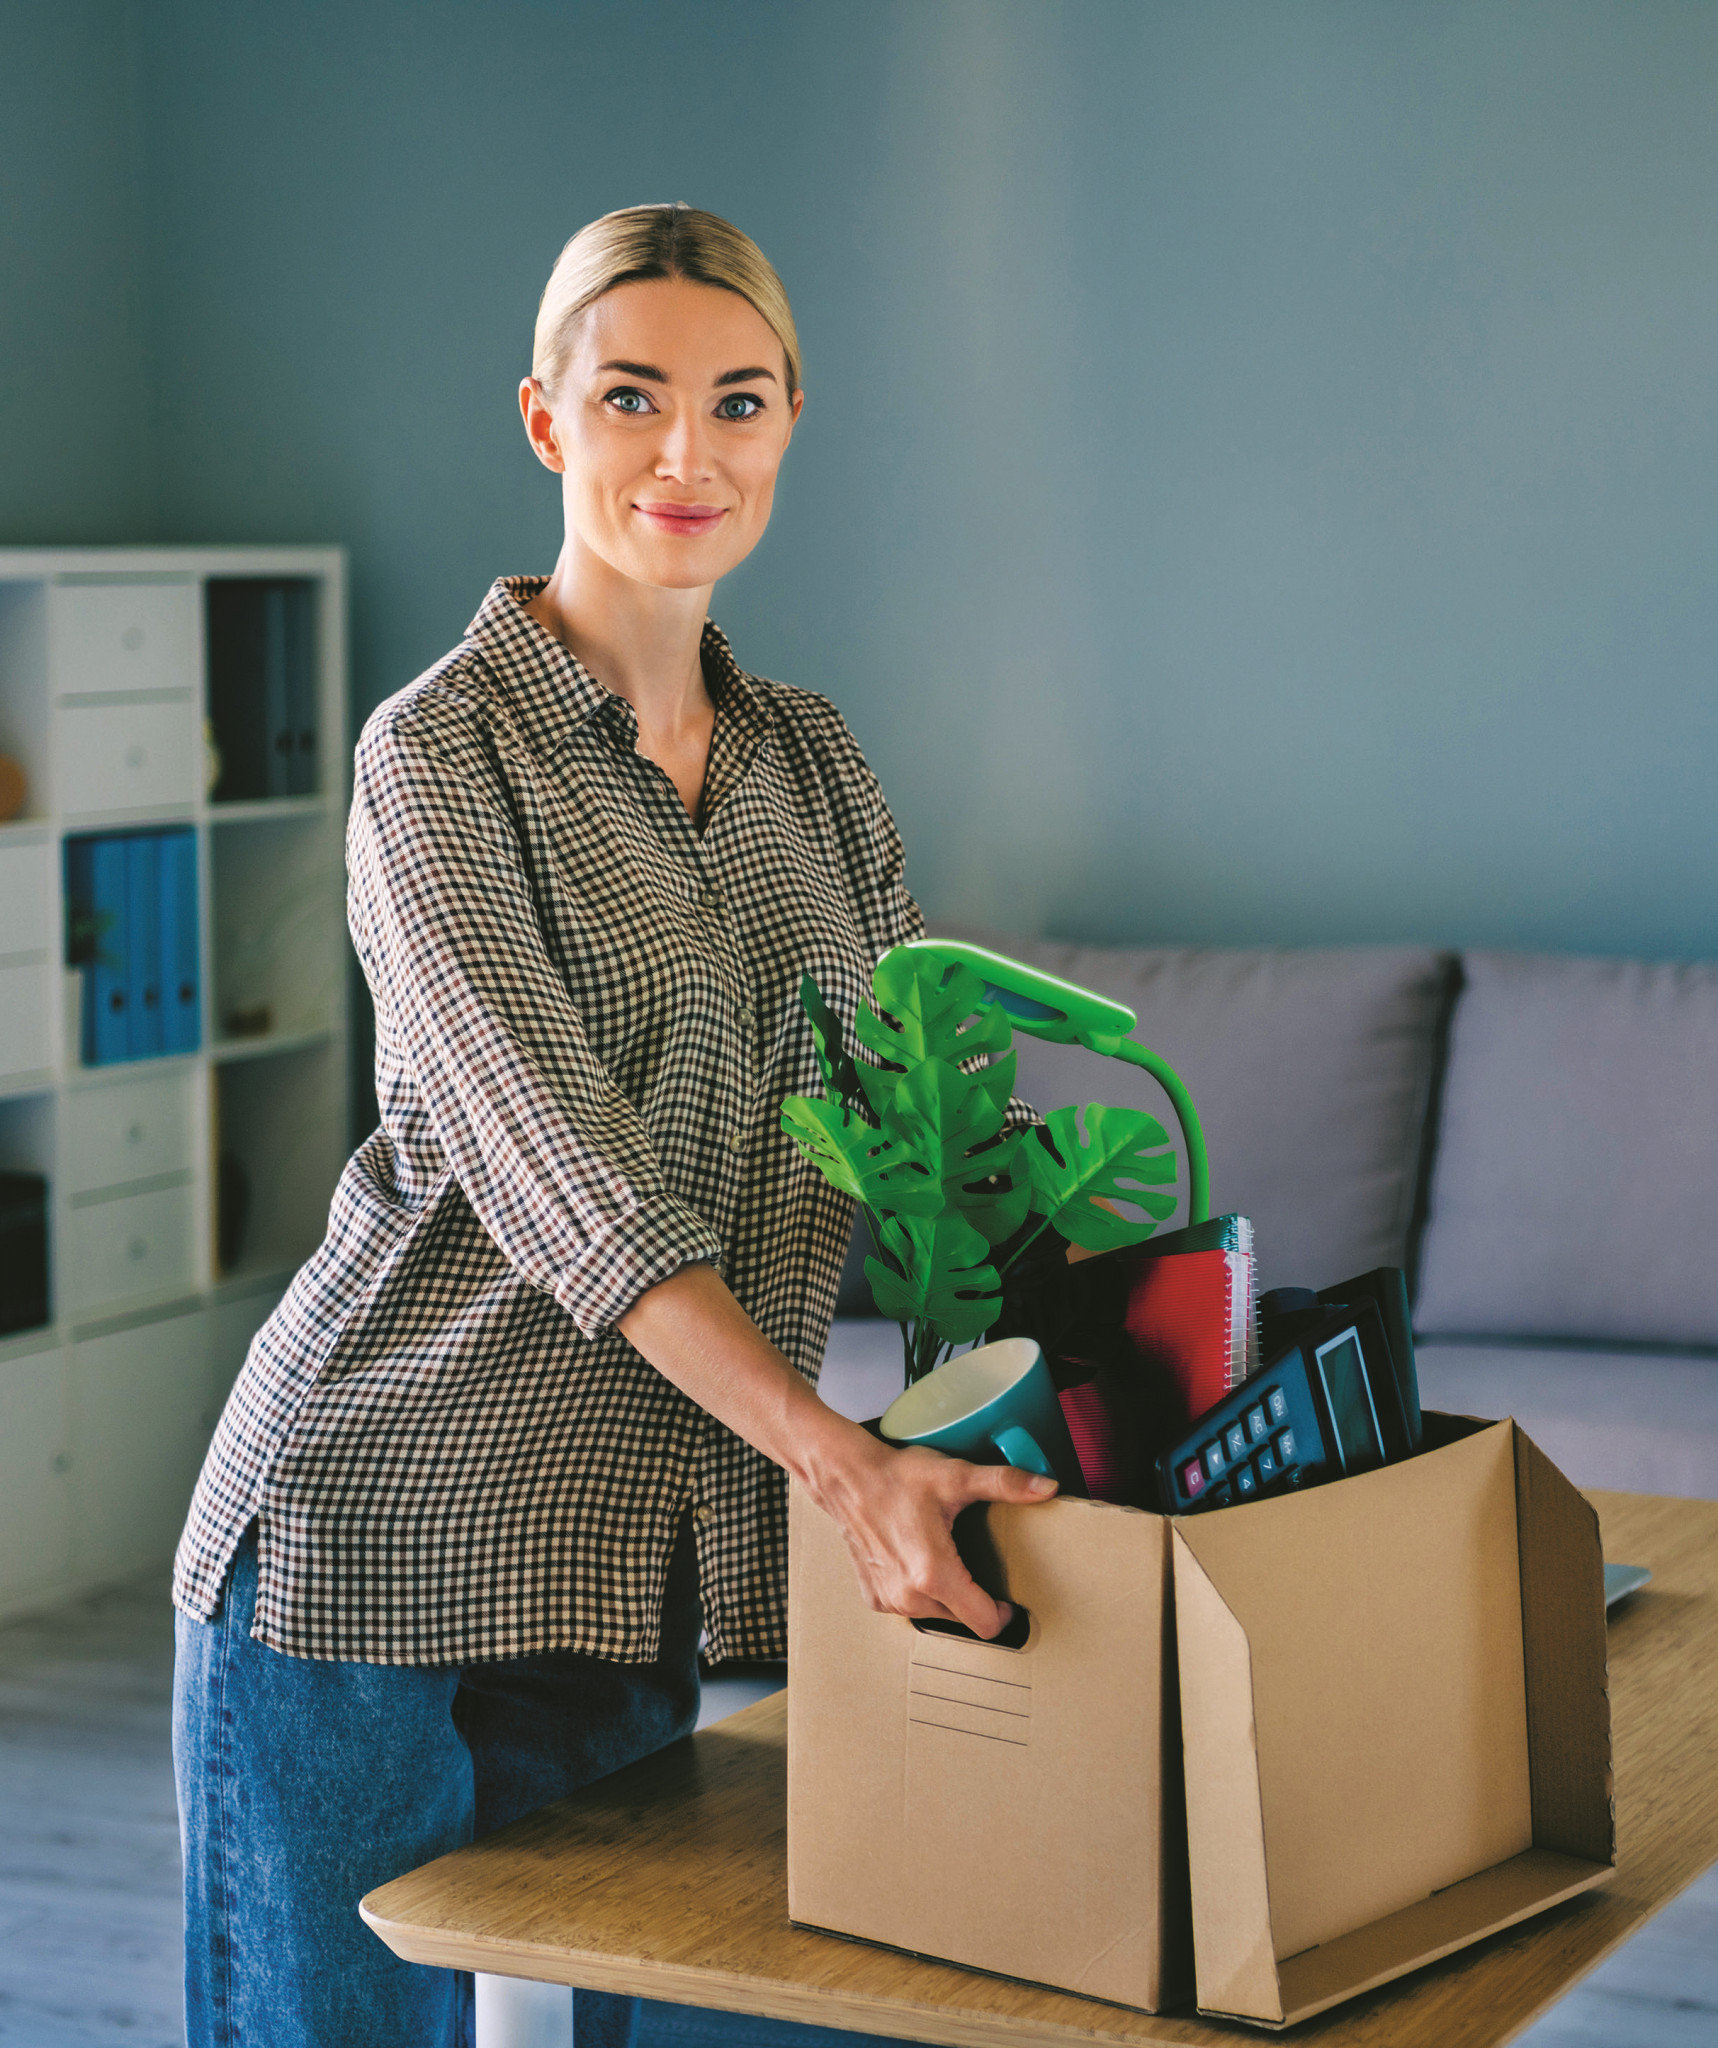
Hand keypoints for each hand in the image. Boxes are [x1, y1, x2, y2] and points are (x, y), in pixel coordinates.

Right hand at [804, 1425, 1057, 1639]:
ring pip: (937, 1614)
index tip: (1007, 1597)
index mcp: (934, 1574)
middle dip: (974, 1598)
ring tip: (943, 1556)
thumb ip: (1005, 1484)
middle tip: (972, 1562)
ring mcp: (889, 1601)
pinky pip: (911, 1607)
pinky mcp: (874, 1598)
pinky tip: (915, 1559)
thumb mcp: (956, 1477)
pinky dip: (919, 1591)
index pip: (985, 1623)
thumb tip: (1046, 1487)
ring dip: (946, 1594)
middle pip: (963, 1618)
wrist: (847, 1477)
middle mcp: (910, 1596)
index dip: (1003, 1613)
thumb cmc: (897, 1477)